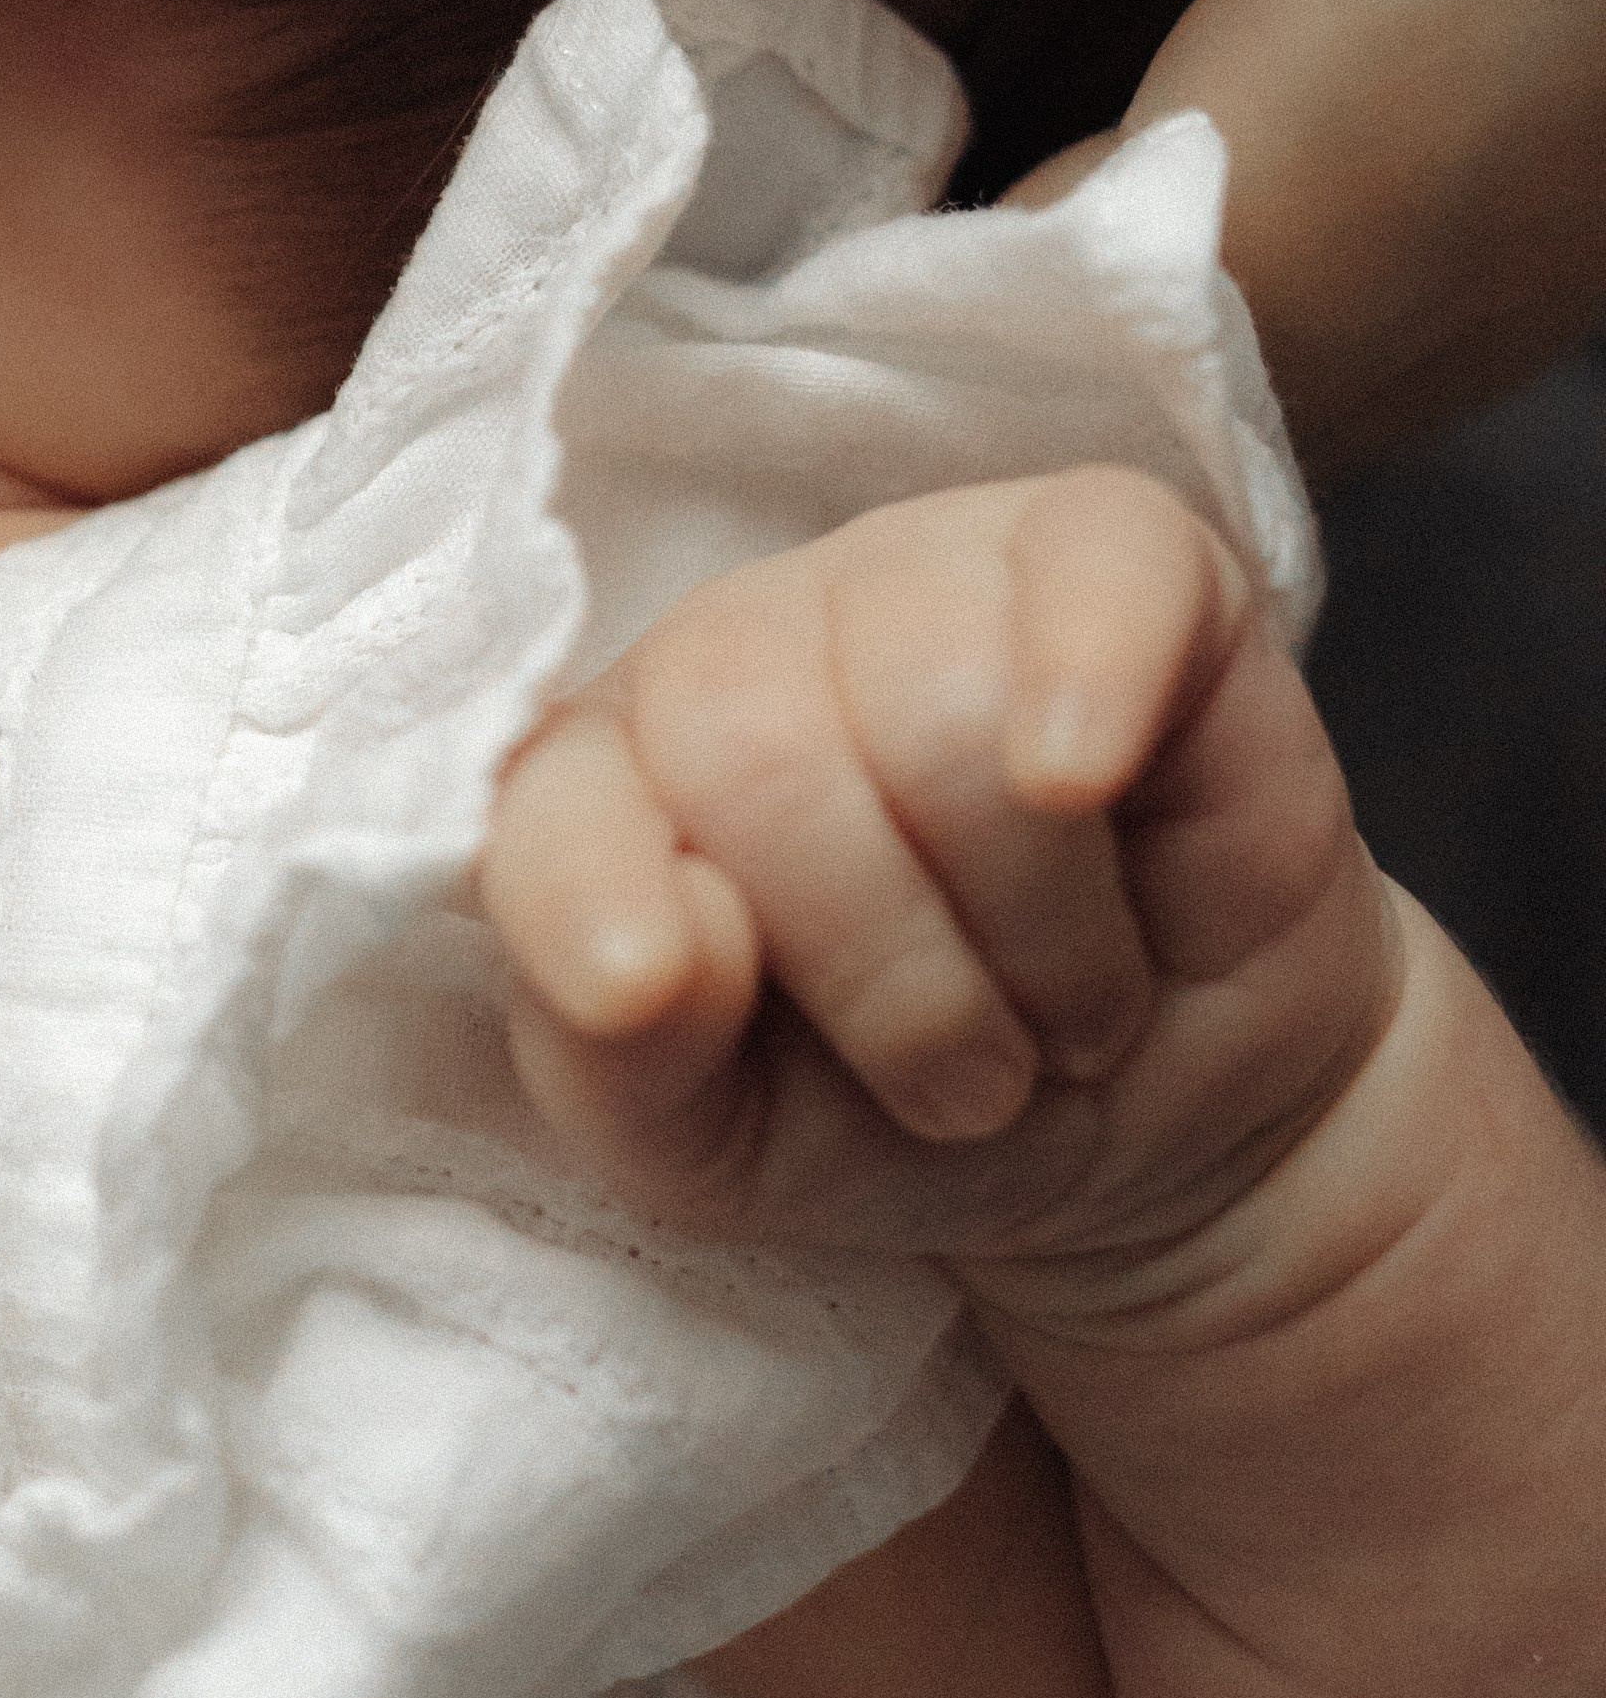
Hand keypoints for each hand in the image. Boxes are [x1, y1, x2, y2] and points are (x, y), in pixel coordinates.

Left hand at [88, 0, 1605, 460]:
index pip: (1039, 446)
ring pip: (1270, 268)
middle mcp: (1603, 112)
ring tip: (662, 169)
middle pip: (1158, 401)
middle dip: (829, 372)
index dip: (731, 440)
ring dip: (974, 244)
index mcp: (1498, 53)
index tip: (455, 355)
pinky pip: (1354, 108)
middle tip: (493, 277)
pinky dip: (1125, 98)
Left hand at [479, 466, 1399, 1334]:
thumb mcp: (717, 1144)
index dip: (589, 896)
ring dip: (1032, 932)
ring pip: (941, 699)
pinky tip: (1079, 782)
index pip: (552, 791)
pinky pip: (1100, 564)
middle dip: (888, 977)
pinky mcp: (1116, 554)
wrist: (1145, 1126)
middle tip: (969, 1083)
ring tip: (1071, 1010)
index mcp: (612, 769)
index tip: (644, 1002)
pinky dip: (1089, 680)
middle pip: (757, 745)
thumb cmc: (891, 1112)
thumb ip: (620, 1061)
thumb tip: (650, 957)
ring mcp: (929, 568)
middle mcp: (749, 638)